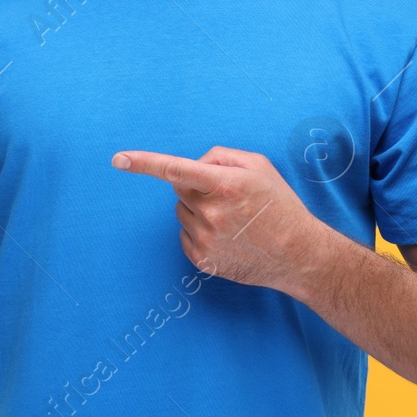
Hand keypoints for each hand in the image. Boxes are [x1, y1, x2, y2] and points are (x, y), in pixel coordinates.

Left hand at [111, 145, 322, 292]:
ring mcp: (205, 239)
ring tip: (232, 219)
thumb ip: (221, 156)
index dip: (143, 163)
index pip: (175, 169)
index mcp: (224, 185)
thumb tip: (194, 164)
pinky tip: (226, 236)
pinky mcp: (202, 260)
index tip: (117, 159)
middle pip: (180, 188)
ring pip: (182, 211)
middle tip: (228, 197)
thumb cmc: (280, 205)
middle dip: (196, 187)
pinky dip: (198, 230)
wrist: (298, 255)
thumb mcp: (258, 166)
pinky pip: (185, 234)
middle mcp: (211, 213)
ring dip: (198, 209)